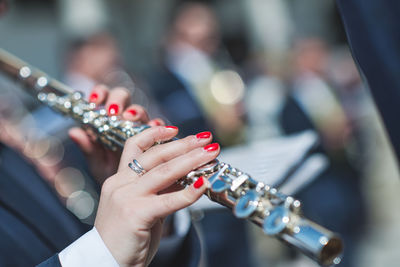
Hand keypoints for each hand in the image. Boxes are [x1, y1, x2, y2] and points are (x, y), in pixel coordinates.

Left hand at [68, 84, 163, 182]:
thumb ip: (88, 148)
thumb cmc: (113, 177)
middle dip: (117, 99)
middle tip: (113, 111)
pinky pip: (158, 125)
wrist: (133, 194)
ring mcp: (141, 127)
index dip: (100, 94)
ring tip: (130, 118)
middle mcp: (124, 120)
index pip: (103, 97)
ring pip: (139, 110)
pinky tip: (153, 127)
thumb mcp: (98, 164)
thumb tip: (74, 131)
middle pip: (122, 97)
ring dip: (135, 111)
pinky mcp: (157, 136)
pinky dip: (156, 124)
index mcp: (106, 121)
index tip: (94, 100)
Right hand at [94, 126, 218, 266]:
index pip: (134, 145)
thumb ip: (158, 189)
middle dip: (184, 145)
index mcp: (118, 179)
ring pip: (164, 172)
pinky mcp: (135, 214)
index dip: (155, 133)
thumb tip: (186, 175)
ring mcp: (126, 198)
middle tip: (206, 139)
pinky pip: (169, 200)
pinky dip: (189, 192)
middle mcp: (120, 184)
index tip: (176, 128)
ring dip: (192, 161)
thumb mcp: (140, 206)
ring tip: (211, 154)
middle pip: (156, 155)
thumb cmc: (126, 237)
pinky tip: (204, 185)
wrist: (106, 264)